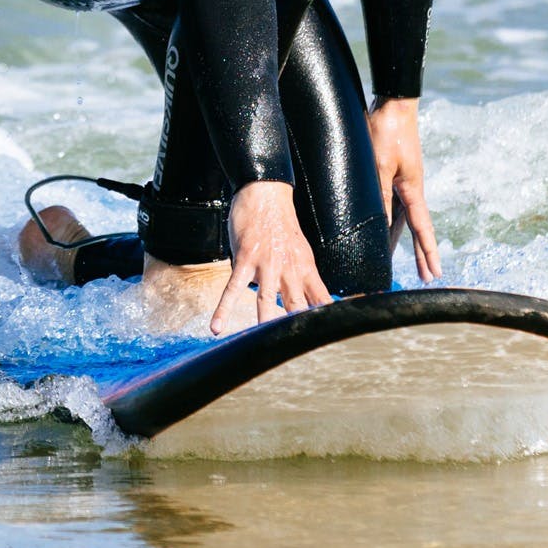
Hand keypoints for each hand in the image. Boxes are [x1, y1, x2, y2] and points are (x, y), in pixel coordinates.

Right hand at [211, 181, 331, 335]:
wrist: (265, 192)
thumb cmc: (281, 224)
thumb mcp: (301, 251)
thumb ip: (304, 278)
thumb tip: (312, 302)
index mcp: (305, 269)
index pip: (321, 300)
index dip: (327, 320)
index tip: (331, 340)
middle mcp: (290, 269)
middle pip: (296, 306)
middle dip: (297, 329)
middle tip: (299, 355)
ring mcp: (267, 264)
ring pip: (267, 300)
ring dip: (265, 323)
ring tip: (262, 347)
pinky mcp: (246, 259)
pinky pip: (234, 287)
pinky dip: (224, 308)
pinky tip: (217, 326)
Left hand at [368, 96, 441, 281]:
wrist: (393, 103)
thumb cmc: (386, 132)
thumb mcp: (378, 166)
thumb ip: (379, 197)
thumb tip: (378, 226)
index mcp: (412, 189)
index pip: (422, 228)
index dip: (427, 252)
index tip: (435, 274)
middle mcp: (411, 188)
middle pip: (416, 227)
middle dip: (421, 253)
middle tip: (428, 277)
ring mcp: (404, 180)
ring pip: (404, 217)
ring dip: (404, 238)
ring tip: (406, 261)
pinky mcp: (395, 171)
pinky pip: (394, 202)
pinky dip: (392, 218)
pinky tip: (384, 225)